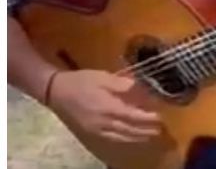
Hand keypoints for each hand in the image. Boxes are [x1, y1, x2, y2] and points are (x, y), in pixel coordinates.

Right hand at [45, 69, 161, 143]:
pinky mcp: (92, 132)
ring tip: (150, 135)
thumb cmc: (80, 81)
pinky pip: (112, 139)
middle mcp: (104, 121)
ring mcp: (97, 129)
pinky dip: (125, 139)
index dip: (147, 118)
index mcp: (108, 106)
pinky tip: (131, 137)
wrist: (56, 92)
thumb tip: (140, 87)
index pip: (133, 116)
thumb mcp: (102, 77)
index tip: (159, 117)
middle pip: (130, 129)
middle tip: (159, 128)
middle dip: (146, 130)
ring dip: (138, 137)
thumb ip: (122, 84)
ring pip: (122, 137)